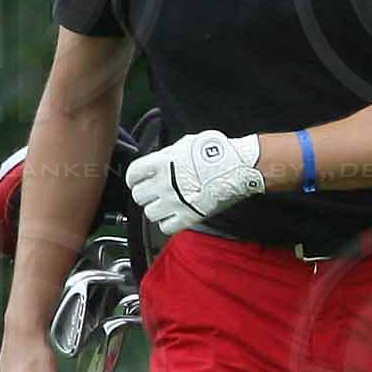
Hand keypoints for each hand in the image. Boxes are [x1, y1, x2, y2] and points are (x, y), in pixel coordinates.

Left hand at [123, 128, 262, 236]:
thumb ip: (167, 155)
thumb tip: (158, 161)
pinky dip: (167, 223)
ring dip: (156, 209)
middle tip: (154, 193)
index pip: (133, 174)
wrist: (238, 167)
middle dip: (145, 194)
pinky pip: (165, 227)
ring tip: (166, 204)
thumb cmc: (216, 152)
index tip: (136, 181)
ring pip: (149, 214)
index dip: (133, 178)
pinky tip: (174, 216)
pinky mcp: (188, 217)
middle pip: (138, 196)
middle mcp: (164, 183)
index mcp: (162, 163)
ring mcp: (175, 202)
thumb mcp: (186, 144)